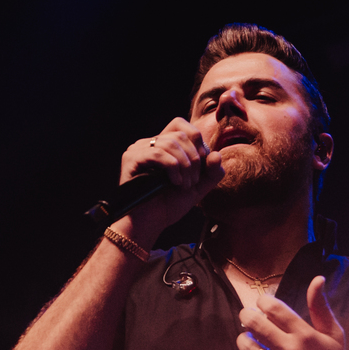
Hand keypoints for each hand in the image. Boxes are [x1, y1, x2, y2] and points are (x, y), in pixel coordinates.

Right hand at [117, 117, 225, 235]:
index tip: (202, 169)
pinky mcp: (132, 158)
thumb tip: (217, 154)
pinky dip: (173, 167)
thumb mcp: (197, 187)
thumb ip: (211, 172)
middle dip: (195, 158)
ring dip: (186, 166)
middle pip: (180, 134)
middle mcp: (149, 143)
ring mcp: (139, 149)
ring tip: (185, 185)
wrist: (150, 224)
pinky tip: (175, 183)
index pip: (182, 126)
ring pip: (171, 142)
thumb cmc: (169, 206)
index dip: (198, 144)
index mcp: (163, 145)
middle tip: (193, 181)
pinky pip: (158, 153)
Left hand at [235, 276, 348, 349]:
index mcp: (306, 335)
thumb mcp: (334, 335)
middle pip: (255, 324)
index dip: (262, 301)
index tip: (262, 303)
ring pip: (247, 346)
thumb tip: (316, 279)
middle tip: (247, 317)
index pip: (274, 308)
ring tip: (248, 339)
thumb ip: (321, 307)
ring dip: (243, 339)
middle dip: (247, 316)